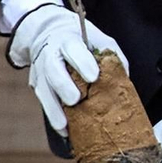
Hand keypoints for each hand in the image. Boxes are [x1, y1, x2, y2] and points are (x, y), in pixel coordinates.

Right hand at [7, 4, 127, 136]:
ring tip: (64, 126)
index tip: (94, 76)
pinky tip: (63, 131)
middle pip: (53, 70)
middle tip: (75, 100)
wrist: (49, 31)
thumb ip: (113, 56)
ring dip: (53, 109)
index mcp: (69, 40)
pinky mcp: (37, 84)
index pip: (73, 49)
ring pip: (43, 90)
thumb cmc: (81, 39)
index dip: (82, 62)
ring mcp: (41, 70)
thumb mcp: (100, 39)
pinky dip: (53, 117)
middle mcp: (51, 55)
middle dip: (63, 86)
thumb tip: (124, 79)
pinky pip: (44, 101)